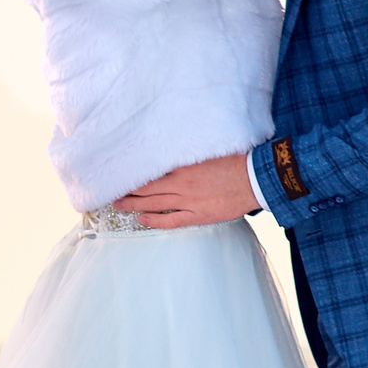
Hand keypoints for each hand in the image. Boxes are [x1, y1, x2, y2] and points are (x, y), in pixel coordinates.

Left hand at [112, 154, 258, 227]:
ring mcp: (188, 200)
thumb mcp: (208, 150)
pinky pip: (171, 220)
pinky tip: (142, 220)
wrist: (256, 179)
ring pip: (154, 203)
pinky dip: (155, 221)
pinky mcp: (198, 214)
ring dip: (134, 204)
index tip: (120, 172)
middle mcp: (181, 183)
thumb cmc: (236, 161)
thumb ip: (189, 152)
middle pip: (147, 187)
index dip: (134, 172)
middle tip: (110, 191)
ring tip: (118, 205)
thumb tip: (172, 147)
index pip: (151, 169)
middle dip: (127, 189)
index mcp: (183, 165)